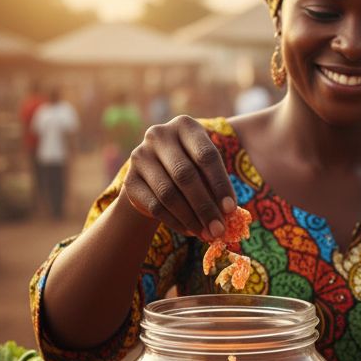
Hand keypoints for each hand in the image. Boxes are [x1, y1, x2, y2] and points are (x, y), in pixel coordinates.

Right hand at [119, 115, 236, 239]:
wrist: (155, 176)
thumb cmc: (192, 169)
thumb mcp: (206, 170)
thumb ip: (216, 186)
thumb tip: (228, 214)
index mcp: (185, 126)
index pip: (206, 155)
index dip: (220, 184)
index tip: (231, 209)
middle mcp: (159, 135)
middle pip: (185, 175)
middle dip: (205, 206)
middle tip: (219, 230)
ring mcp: (140, 156)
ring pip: (168, 193)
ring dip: (191, 218)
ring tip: (207, 234)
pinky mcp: (129, 180)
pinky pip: (155, 206)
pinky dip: (175, 222)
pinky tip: (190, 231)